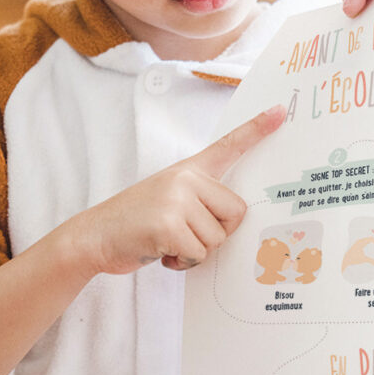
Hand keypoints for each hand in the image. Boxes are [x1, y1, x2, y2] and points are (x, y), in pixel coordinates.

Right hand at [70, 105, 284, 275]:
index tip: (279, 111)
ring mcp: (176, 198)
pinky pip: (198, 254)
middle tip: (184, 234)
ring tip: (167, 242)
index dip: (256, 129)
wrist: (94, 235)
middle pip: (236, 214)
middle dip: (215, 234)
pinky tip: (160, 252)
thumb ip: (201, 202)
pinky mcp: (168, 223)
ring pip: (217, 239)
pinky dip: (182, 263)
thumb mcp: (170, 200)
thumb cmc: (138, 224)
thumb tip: (236, 220)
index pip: (228, 145)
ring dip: (195, 251)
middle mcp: (186, 178)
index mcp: (190, 170)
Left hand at [341, 236, 373, 270]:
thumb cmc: (354, 259)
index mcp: (361, 242)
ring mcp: (358, 242)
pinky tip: (370, 247)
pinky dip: (368, 243)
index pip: (371, 239)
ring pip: (367, 239)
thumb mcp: (363, 259)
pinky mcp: (357, 244)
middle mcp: (359, 241)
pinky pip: (364, 241)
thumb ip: (371, 260)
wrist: (346, 259)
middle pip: (369, 238)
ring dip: (372, 242)